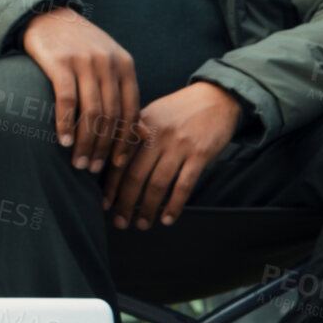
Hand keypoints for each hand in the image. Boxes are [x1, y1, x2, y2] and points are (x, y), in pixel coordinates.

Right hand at [20, 8, 138, 174]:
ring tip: (79, 161)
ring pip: (92, 112)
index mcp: (126, 66)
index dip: (125, 141)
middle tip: (94, 169)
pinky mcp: (61, 62)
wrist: (48, 15)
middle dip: (104, 147)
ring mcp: (85, 63)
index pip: (131, 111)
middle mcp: (109, 64)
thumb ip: (123, 93)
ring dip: (86, 142)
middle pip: (112, 116)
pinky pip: (67, 100)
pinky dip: (66, 124)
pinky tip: (64, 141)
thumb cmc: (81, 46)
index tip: (117, 163)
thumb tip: (142, 134)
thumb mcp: (109, 64)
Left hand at [103, 82, 240, 229]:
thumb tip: (114, 161)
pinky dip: (174, 205)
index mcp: (140, 125)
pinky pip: (183, 185)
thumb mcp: (153, 113)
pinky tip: (167, 219)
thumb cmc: (182, 109)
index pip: (118, 160)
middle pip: (134, 176)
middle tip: (120, 222)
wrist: (217, 97)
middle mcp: (156, 135)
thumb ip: (134, 134)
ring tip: (142, 224)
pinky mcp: (200, 154)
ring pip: (157, 184)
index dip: (110, 186)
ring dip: (147, 208)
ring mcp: (178, 145)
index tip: (104, 205)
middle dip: (124, 203)